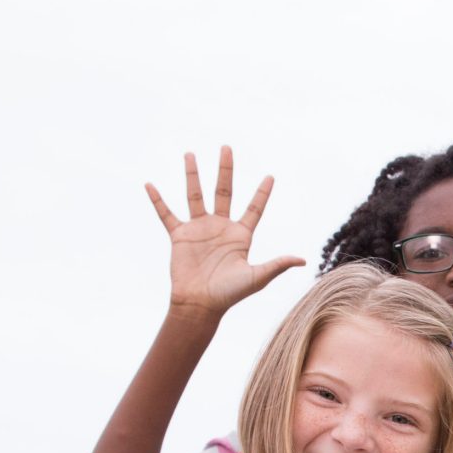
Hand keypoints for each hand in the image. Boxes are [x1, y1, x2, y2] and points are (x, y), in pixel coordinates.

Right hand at [146, 146, 304, 318]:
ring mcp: (199, 229)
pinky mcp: (179, 236)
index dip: (262, 193)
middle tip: (226, 148)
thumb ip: (277, 265)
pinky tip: (150, 185)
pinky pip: (167, 214)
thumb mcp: (257, 277)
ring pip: (195, 195)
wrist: (200, 304)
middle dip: (225, 170)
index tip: (270, 176)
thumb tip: (303, 261)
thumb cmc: (229, 294)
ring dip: (192, 175)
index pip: (254, 209)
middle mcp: (220, 227)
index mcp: (240, 235)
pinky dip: (158, 200)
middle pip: (224, 191)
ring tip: (190, 154)